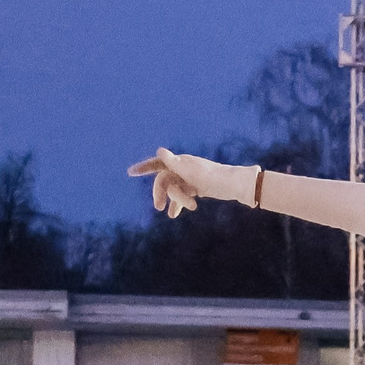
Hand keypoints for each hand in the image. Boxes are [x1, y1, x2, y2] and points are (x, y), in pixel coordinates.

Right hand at [127, 149, 253, 217]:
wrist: (234, 184)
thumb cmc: (212, 176)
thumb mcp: (191, 171)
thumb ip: (175, 162)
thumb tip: (160, 150)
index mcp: (180, 162)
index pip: (158, 163)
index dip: (144, 167)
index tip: (131, 172)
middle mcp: (183, 168)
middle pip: (164, 181)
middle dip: (160, 193)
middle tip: (158, 207)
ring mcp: (189, 178)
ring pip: (174, 190)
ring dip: (175, 200)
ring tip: (179, 211)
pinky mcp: (196, 187)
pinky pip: (182, 195)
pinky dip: (178, 203)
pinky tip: (173, 214)